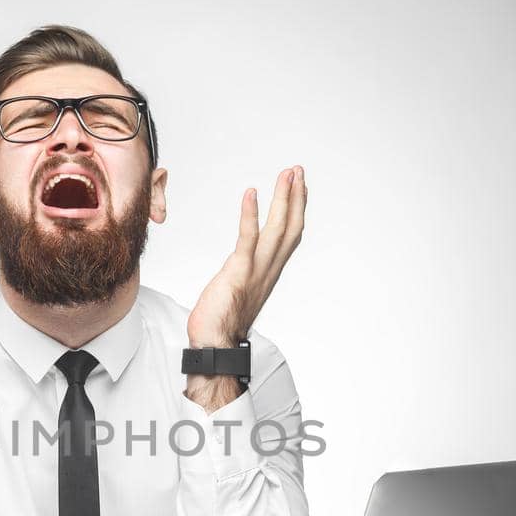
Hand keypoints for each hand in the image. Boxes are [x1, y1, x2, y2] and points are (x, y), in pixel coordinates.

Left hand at [185, 165, 307, 410]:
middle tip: (297, 171)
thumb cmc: (221, 322)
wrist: (215, 345)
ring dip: (283, 199)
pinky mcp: (238, 272)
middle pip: (291, 227)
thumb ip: (244, 275)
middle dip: (295, 197)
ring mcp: (256, 270)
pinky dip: (251, 215)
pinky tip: (251, 194)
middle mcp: (268, 269)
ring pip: (277, 229)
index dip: (297, 211)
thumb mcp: (238, 291)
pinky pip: (248, 239)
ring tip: (286, 175)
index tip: (300, 188)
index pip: (290, 236)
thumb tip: (242, 267)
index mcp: (269, 272)